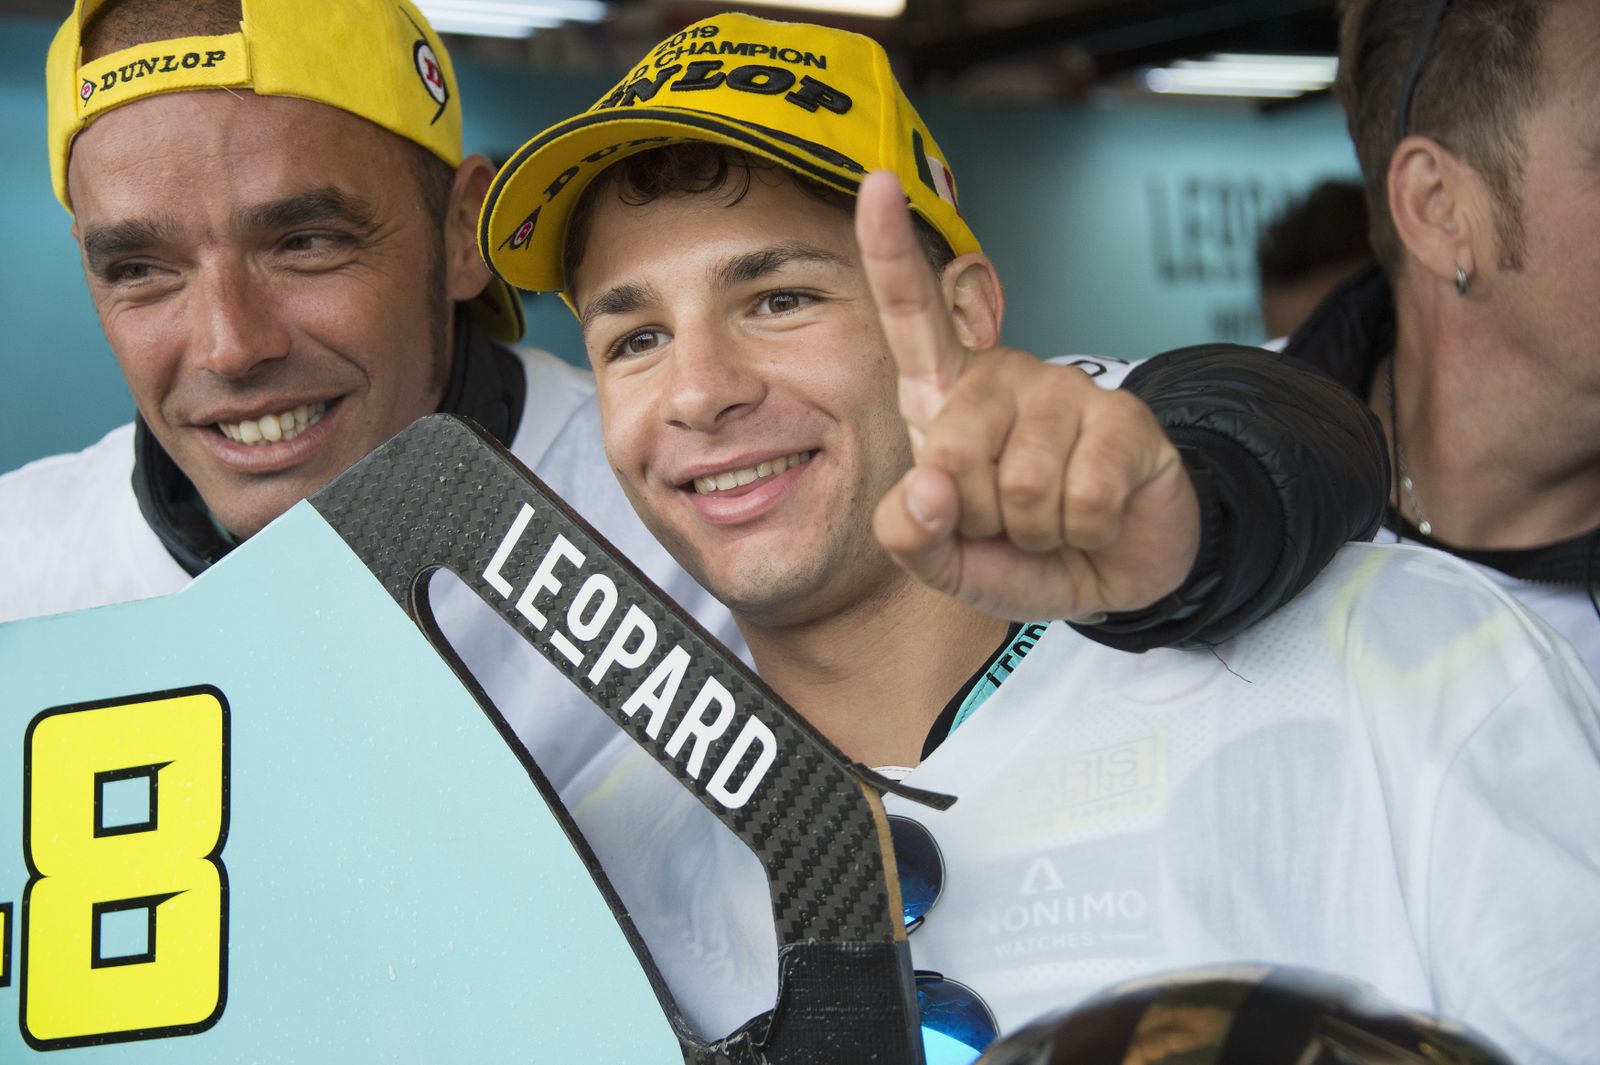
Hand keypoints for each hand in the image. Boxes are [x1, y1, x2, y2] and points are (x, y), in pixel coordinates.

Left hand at [856, 170, 1200, 620]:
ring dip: (1035, 531)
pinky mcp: (1125, 418)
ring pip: (1018, 487)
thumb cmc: (1019, 552)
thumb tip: (928, 488)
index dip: (888, 252)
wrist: (1116, 573)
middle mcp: (1003, 375)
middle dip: (976, 517)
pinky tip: (1096, 518)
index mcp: (945, 395)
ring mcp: (1065, 389)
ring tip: (1053, 518)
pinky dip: (1085, 532)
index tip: (875, 183)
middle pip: (950, 451)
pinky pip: (1080, 499)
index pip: (910, 315)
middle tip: (1008, 520)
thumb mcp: (946, 560)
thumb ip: (910, 534)